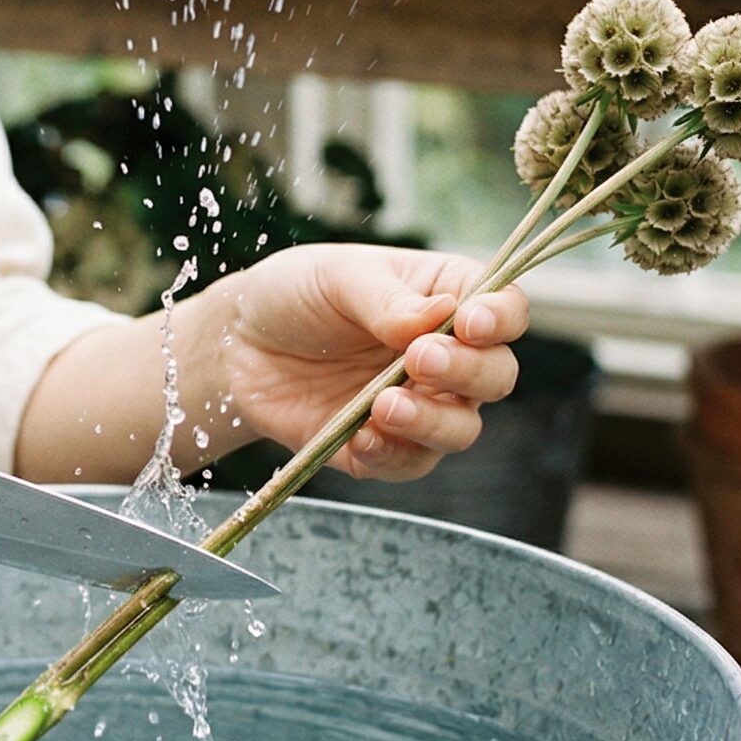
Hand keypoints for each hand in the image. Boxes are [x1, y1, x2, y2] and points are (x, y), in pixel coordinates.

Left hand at [184, 244, 528, 482]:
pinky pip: (409, 463)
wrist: (235, 345)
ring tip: (384, 405)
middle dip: (468, 372)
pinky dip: (391, 453)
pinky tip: (361, 436)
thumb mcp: (336, 277)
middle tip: (417, 359)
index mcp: (445, 297)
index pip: (504, 309)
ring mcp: (419, 403)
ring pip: (462, 428)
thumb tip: (439, 319)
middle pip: (496, 375)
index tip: (470, 323)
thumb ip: (387, 299)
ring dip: (432, 422)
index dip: (501, 319)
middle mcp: (445, 355)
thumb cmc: (294, 294)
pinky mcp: (383, 446)